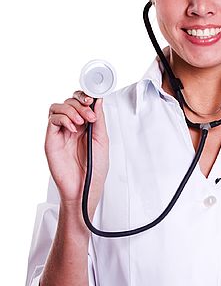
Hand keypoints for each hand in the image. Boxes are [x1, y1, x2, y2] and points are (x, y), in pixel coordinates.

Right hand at [45, 90, 108, 217]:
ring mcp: (61, 132)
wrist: (85, 188)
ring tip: (83, 122)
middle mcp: (72, 126)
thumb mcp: (102, 140)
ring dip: (72, 110)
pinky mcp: (52, 139)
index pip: (81, 102)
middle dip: (81, 103)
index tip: (94, 98)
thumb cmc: (94, 169)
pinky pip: (52, 120)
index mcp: (86, 126)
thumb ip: (99, 120)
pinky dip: (64, 119)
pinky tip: (73, 129)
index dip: (86, 96)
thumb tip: (99, 100)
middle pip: (69, 101)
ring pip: (58, 107)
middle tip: (90, 113)